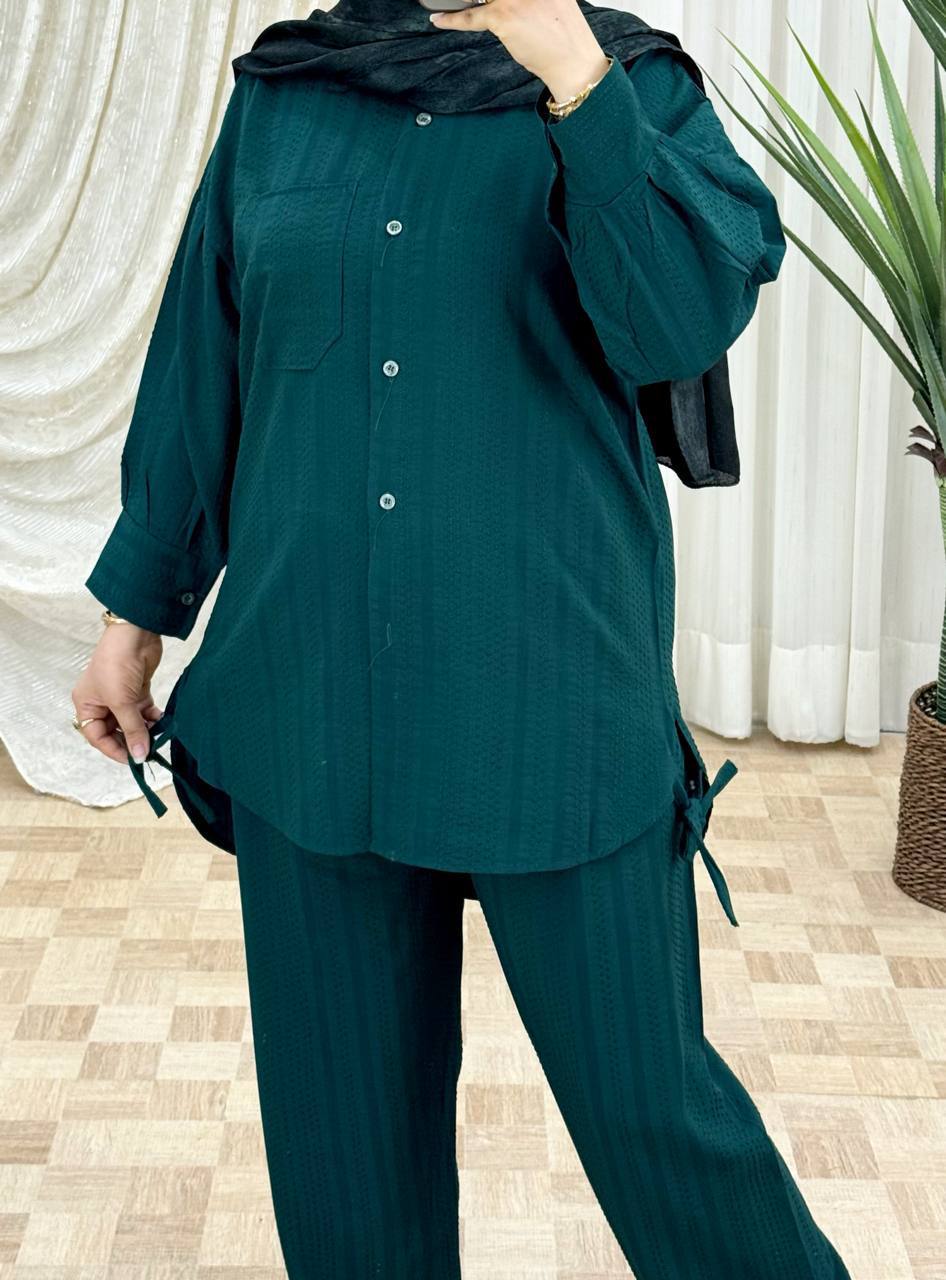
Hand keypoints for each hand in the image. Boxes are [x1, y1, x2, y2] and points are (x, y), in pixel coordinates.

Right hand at [71, 624, 164, 766]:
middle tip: (149, 752)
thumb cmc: (116, 665)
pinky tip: (162, 722)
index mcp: (87, 705)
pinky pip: (144, 712)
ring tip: (158, 737)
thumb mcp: (121, 702)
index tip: (133, 760)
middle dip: (131, 741)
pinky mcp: (137, 690)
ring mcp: (120, 696)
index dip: (114, 750)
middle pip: (115, 731)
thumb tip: (140, 756)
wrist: (135, 634)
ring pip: (132, 722)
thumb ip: (131, 730)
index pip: (97, 737)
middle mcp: (102, 702)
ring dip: (144, 730)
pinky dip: (153, 718)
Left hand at [428, 0, 611, 101]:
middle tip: (474, 5)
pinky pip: (470, 16)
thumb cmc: (563, 35)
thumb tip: (495, 3)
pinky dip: (452, 18)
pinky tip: (439, 18)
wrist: (573, 60)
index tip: (482, 1)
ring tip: (455, 4)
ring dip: (468, 2)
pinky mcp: (502, 15)